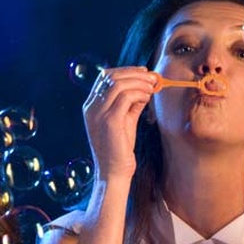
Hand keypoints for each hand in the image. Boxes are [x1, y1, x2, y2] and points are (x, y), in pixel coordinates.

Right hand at [82, 66, 155, 180]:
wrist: (114, 172)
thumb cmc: (120, 148)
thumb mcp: (125, 121)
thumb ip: (131, 104)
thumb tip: (144, 87)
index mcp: (91, 105)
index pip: (105, 76)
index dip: (126, 70)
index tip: (144, 72)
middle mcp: (91, 107)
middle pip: (111, 76)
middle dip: (134, 73)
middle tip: (152, 77)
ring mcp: (98, 113)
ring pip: (118, 84)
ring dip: (138, 82)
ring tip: (152, 87)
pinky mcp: (109, 121)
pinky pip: (125, 97)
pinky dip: (139, 93)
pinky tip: (147, 98)